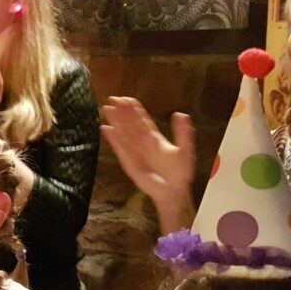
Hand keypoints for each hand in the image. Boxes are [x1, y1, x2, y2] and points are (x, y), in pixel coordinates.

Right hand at [101, 96, 195, 230]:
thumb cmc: (180, 172)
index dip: (135, 109)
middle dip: (122, 112)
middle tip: (113, 98)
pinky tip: (105, 128)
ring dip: (115, 121)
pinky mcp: (127, 161)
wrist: (172, 191)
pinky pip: (119, 147)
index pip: (143, 120)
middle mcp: (142, 143)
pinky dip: (112, 138)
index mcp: (155, 138)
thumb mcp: (185, 150)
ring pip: (123, 133)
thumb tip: (181, 113)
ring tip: (106, 108)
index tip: (127, 99)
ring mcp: (134, 151)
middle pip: (130, 124)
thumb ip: (183, 132)